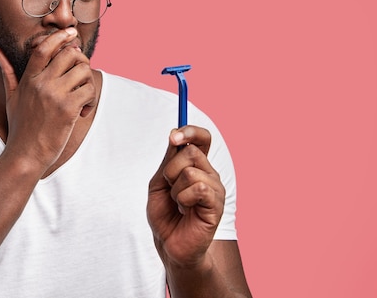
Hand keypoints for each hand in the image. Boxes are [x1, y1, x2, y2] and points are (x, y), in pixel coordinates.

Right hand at [0, 28, 95, 172]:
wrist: (25, 155)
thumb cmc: (19, 127)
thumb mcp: (10, 97)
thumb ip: (8, 73)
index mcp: (28, 79)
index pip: (43, 48)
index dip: (59, 37)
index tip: (71, 32)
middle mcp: (41, 84)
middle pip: (69, 55)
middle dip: (81, 61)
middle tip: (81, 76)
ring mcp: (54, 96)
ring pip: (84, 71)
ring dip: (88, 83)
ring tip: (82, 98)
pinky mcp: (67, 109)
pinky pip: (89, 90)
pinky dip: (91, 99)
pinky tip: (83, 111)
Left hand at [147, 126, 224, 268]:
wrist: (169, 244)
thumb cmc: (165, 214)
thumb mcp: (159, 183)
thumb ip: (167, 160)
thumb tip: (175, 136)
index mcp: (197, 166)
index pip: (202, 138)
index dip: (190, 131)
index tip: (174, 137)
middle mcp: (209, 173)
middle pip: (191, 152)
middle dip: (170, 170)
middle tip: (169, 188)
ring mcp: (215, 188)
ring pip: (191, 172)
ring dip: (175, 189)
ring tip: (179, 204)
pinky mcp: (217, 204)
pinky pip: (198, 188)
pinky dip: (184, 199)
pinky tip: (186, 210)